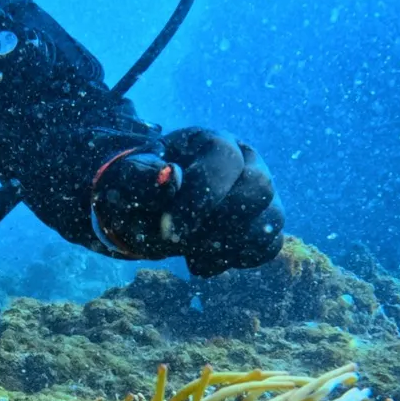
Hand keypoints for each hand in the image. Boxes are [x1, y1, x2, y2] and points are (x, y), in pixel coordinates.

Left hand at [92, 128, 283, 277]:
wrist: (144, 210)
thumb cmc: (140, 189)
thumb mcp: (129, 180)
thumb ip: (142, 177)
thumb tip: (171, 176)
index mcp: (212, 141)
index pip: (224, 161)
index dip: (199, 200)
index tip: (168, 231)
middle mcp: (246, 161)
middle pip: (259, 188)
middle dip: (218, 223)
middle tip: (180, 241)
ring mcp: (259, 193)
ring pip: (270, 219)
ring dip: (228, 245)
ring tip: (189, 253)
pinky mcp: (262, 223)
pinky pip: (269, 245)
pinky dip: (238, 259)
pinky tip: (203, 259)